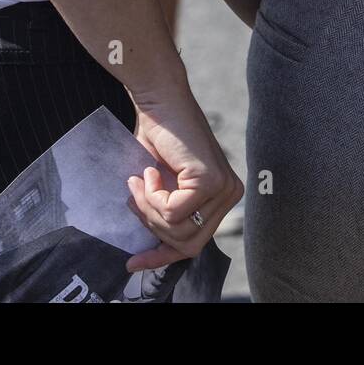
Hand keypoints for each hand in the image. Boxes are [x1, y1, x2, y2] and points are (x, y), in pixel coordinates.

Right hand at [125, 96, 243, 271]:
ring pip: (177, 230)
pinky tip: (150, 170)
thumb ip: (165, 214)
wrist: (159, 100)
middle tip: (134, 196)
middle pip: (186, 244)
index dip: (161, 257)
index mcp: (222, 198)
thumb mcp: (162, 187)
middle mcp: (230, 194)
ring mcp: (224, 188)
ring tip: (140, 179)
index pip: (194, 244)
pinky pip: (172, 212)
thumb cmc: (157, 137)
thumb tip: (150, 252)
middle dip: (152, 225)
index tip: (133, 263)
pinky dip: (152, 196)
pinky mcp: (210, 180)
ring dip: (148, 208)